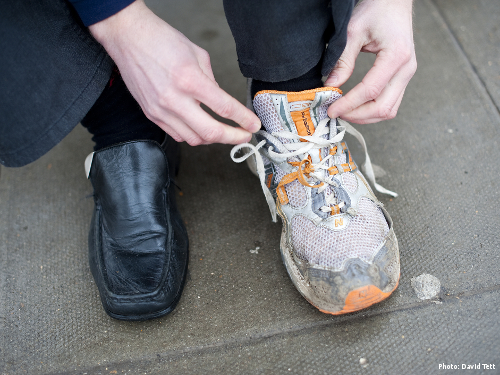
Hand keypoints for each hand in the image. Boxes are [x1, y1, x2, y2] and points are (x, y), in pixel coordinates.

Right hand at [89, 0, 259, 144]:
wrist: (128, 38)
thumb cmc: (161, 41)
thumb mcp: (197, 55)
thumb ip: (212, 81)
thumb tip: (221, 101)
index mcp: (189, 79)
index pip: (224, 108)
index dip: (244, 120)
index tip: (253, 125)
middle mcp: (174, 99)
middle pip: (210, 132)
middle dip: (233, 138)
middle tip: (243, 137)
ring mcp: (160, 110)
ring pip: (194, 139)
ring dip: (212, 138)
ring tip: (222, 132)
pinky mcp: (151, 115)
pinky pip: (177, 135)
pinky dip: (193, 135)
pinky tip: (200, 127)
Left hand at [325, 0, 416, 123]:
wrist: (394, 2)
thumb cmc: (376, 10)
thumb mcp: (353, 32)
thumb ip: (342, 61)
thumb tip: (330, 86)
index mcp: (396, 56)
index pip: (370, 91)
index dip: (349, 104)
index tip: (331, 109)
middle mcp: (406, 69)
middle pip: (382, 107)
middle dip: (356, 115)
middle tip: (335, 113)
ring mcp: (407, 75)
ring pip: (388, 110)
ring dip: (365, 116)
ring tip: (344, 112)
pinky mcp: (403, 77)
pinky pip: (390, 103)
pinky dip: (372, 110)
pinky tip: (355, 107)